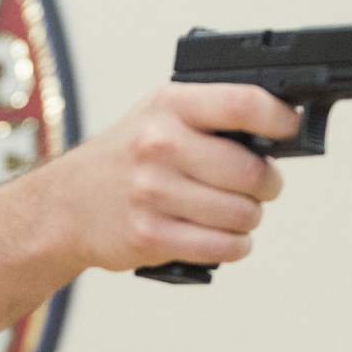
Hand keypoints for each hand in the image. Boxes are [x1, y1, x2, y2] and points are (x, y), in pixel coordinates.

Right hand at [41, 82, 294, 275]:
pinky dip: (234, 245)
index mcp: (169, 106)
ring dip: (248, 218)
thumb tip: (280, 131)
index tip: (287, 131)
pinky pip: (223, 247)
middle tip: (258, 186)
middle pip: (252, 172)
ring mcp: (152, 193)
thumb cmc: (125, 159)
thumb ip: (213, 116)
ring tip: (231, 212)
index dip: (280, 120)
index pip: (244, 104)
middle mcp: (159, 146)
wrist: (65, 205)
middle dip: (267, 185)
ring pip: (243, 214)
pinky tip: (222, 236)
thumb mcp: (160, 116)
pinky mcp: (151, 236)